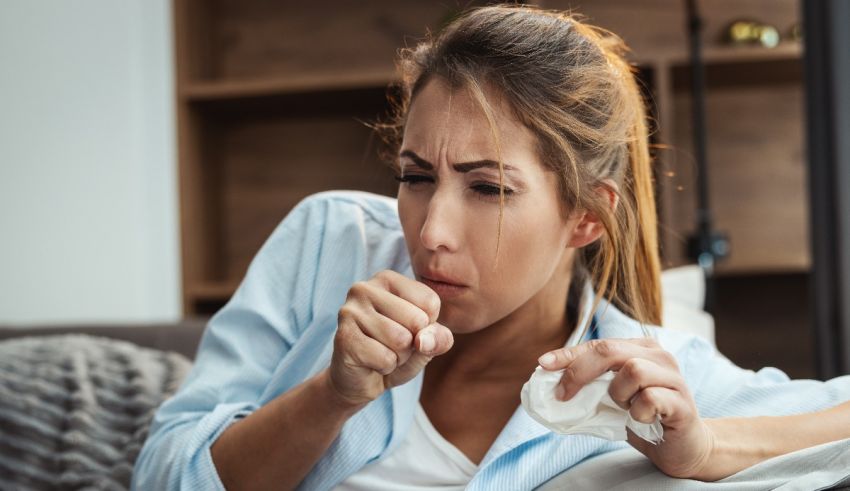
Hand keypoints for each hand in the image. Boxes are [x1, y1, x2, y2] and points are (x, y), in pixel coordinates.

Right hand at [328, 269, 453, 407]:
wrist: (362, 380)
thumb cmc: (397, 352)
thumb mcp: (428, 342)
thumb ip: (440, 337)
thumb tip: (422, 340)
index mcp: (386, 279)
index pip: (430, 302)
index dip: (427, 326)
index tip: (407, 330)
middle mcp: (364, 288)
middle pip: (417, 320)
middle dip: (412, 344)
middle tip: (392, 346)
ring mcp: (350, 312)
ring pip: (401, 340)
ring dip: (399, 357)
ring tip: (382, 352)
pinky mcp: (343, 338)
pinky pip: (385, 358)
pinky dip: (385, 367)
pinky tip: (370, 363)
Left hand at [538, 338, 715, 478]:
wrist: (683, 447)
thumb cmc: (644, 417)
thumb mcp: (612, 398)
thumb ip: (590, 386)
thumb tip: (551, 385)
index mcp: (640, 349)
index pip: (598, 344)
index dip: (569, 354)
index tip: (543, 364)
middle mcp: (658, 356)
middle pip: (610, 350)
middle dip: (580, 371)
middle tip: (565, 395)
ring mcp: (673, 377)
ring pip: (632, 370)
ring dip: (617, 394)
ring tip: (624, 408)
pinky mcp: (682, 402)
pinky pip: (649, 399)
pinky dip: (637, 412)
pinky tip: (642, 419)